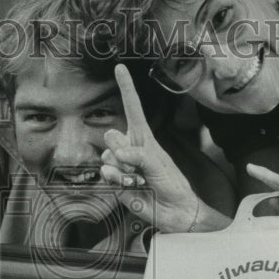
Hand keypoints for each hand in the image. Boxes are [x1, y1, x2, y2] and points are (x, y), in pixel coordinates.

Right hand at [100, 64, 201, 232]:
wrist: (173, 211)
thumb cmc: (172, 184)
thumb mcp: (160, 166)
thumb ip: (138, 155)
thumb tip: (116, 152)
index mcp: (143, 137)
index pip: (132, 107)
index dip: (126, 87)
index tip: (120, 67)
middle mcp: (129, 147)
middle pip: (111, 135)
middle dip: (123, 151)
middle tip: (139, 166)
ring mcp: (120, 164)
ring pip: (107, 156)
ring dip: (122, 170)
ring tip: (139, 179)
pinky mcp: (114, 181)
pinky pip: (105, 173)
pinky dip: (117, 179)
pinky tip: (131, 186)